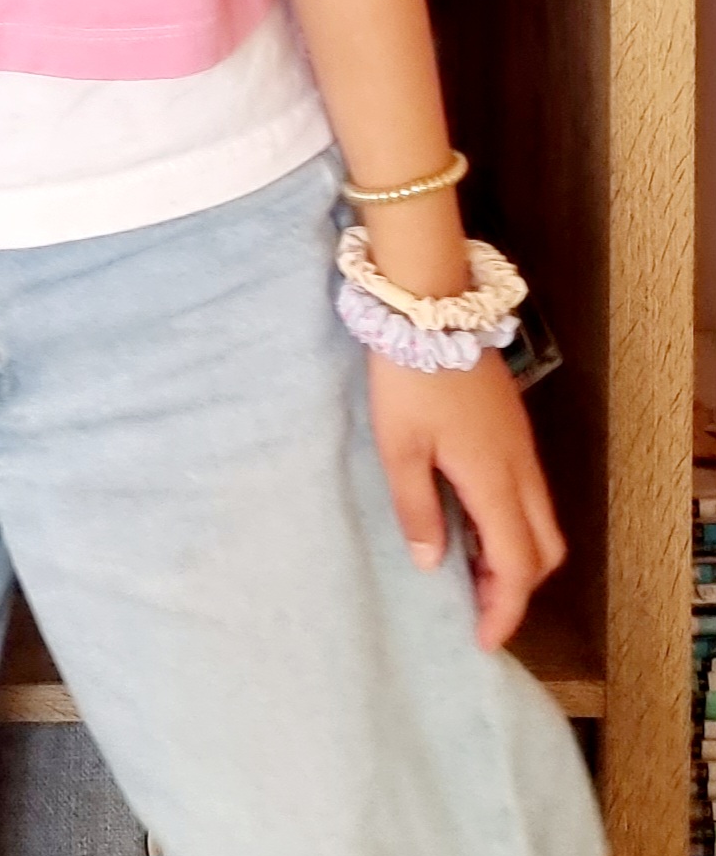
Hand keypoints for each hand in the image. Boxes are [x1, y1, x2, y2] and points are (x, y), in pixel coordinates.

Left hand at [370, 350, 564, 647]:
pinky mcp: (512, 426)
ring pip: (540, 519)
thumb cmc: (408, 377)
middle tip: (476, 603)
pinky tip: (471, 516)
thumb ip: (417, 508)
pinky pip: (528, 491)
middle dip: (518, 587)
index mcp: (494, 481)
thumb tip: (433, 564)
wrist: (429, 303)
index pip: (517, 567)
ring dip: (516, 552)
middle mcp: (520, 469)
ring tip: (470, 566)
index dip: (503, 610)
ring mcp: (520, 445)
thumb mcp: (398, 447)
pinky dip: (511, 520)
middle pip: (544, 549)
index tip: (482, 640)